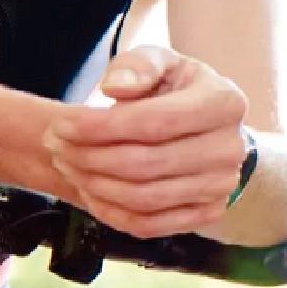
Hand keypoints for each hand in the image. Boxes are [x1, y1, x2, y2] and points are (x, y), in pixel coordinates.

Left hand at [44, 45, 250, 238]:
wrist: (206, 128)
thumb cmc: (176, 90)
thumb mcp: (161, 63)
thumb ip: (138, 66)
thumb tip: (116, 87)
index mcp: (225, 102)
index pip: (156, 122)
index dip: (100, 127)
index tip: (61, 124)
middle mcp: (231, 148)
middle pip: (146, 164)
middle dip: (88, 156)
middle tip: (55, 145)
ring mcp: (222, 185)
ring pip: (144, 198)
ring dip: (93, 184)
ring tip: (68, 163)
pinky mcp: (208, 212)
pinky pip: (150, 224)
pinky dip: (110, 212)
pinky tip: (89, 189)